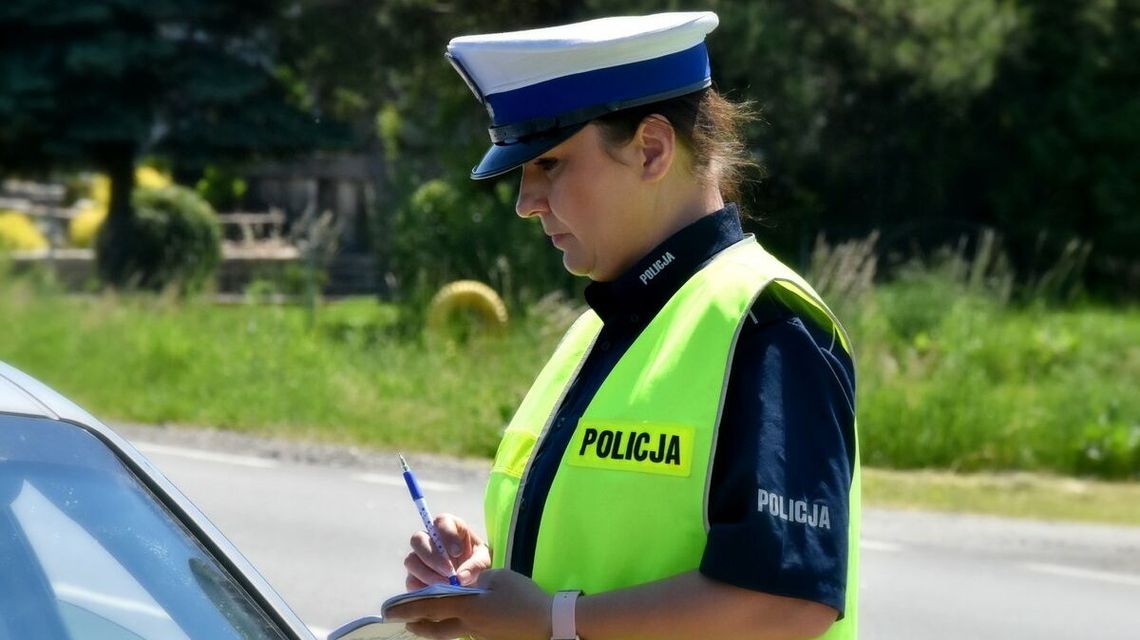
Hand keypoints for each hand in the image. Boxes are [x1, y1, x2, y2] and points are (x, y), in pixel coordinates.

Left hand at [388, 569, 552, 639]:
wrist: (548, 623)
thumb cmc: (524, 597)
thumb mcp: (500, 577)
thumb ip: (477, 579)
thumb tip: (466, 583)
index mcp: (467, 607)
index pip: (430, 606)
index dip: (408, 608)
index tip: (390, 611)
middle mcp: (468, 624)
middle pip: (434, 627)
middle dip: (416, 624)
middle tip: (403, 624)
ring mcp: (479, 635)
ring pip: (448, 632)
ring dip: (432, 629)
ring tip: (421, 627)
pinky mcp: (489, 638)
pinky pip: (465, 632)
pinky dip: (453, 628)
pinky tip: (456, 624)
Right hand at [404, 513, 490, 588]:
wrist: (474, 583)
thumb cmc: (478, 564)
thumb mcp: (484, 562)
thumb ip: (476, 566)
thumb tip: (460, 577)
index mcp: (449, 528)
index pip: (441, 521)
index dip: (446, 534)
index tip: (458, 552)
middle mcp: (430, 540)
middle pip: (418, 539)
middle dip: (432, 557)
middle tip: (449, 572)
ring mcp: (419, 559)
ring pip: (411, 561)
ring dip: (427, 574)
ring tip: (446, 585)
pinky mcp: (414, 577)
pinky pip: (410, 581)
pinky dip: (422, 587)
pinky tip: (437, 593)